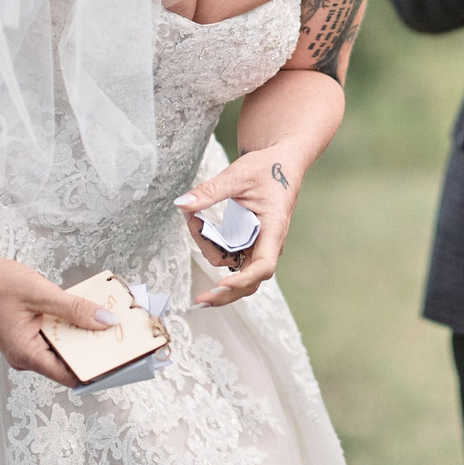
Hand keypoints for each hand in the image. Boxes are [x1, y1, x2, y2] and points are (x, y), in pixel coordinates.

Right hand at [0, 241, 116, 387]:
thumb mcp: (40, 294)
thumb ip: (75, 309)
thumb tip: (106, 322)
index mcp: (26, 355)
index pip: (70, 375)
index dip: (98, 371)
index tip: (122, 362)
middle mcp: (26, 356)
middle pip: (69, 362)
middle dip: (95, 351)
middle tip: (122, 339)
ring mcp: (26, 345)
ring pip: (63, 348)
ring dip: (84, 336)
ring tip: (109, 323)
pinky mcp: (27, 333)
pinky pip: (55, 335)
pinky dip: (71, 325)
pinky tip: (87, 312)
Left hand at [175, 147, 300, 308]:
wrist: (280, 163)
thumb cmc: (268, 168)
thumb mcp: (238, 175)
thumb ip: (210, 191)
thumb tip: (182, 204)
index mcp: (274, 229)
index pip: (263, 266)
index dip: (243, 280)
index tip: (221, 285)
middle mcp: (268, 244)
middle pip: (249, 281)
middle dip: (224, 293)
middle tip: (199, 300)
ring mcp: (258, 246)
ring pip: (232, 267)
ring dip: (208, 250)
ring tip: (192, 220)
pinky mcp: (248, 243)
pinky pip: (228, 254)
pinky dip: (210, 245)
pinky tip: (196, 225)